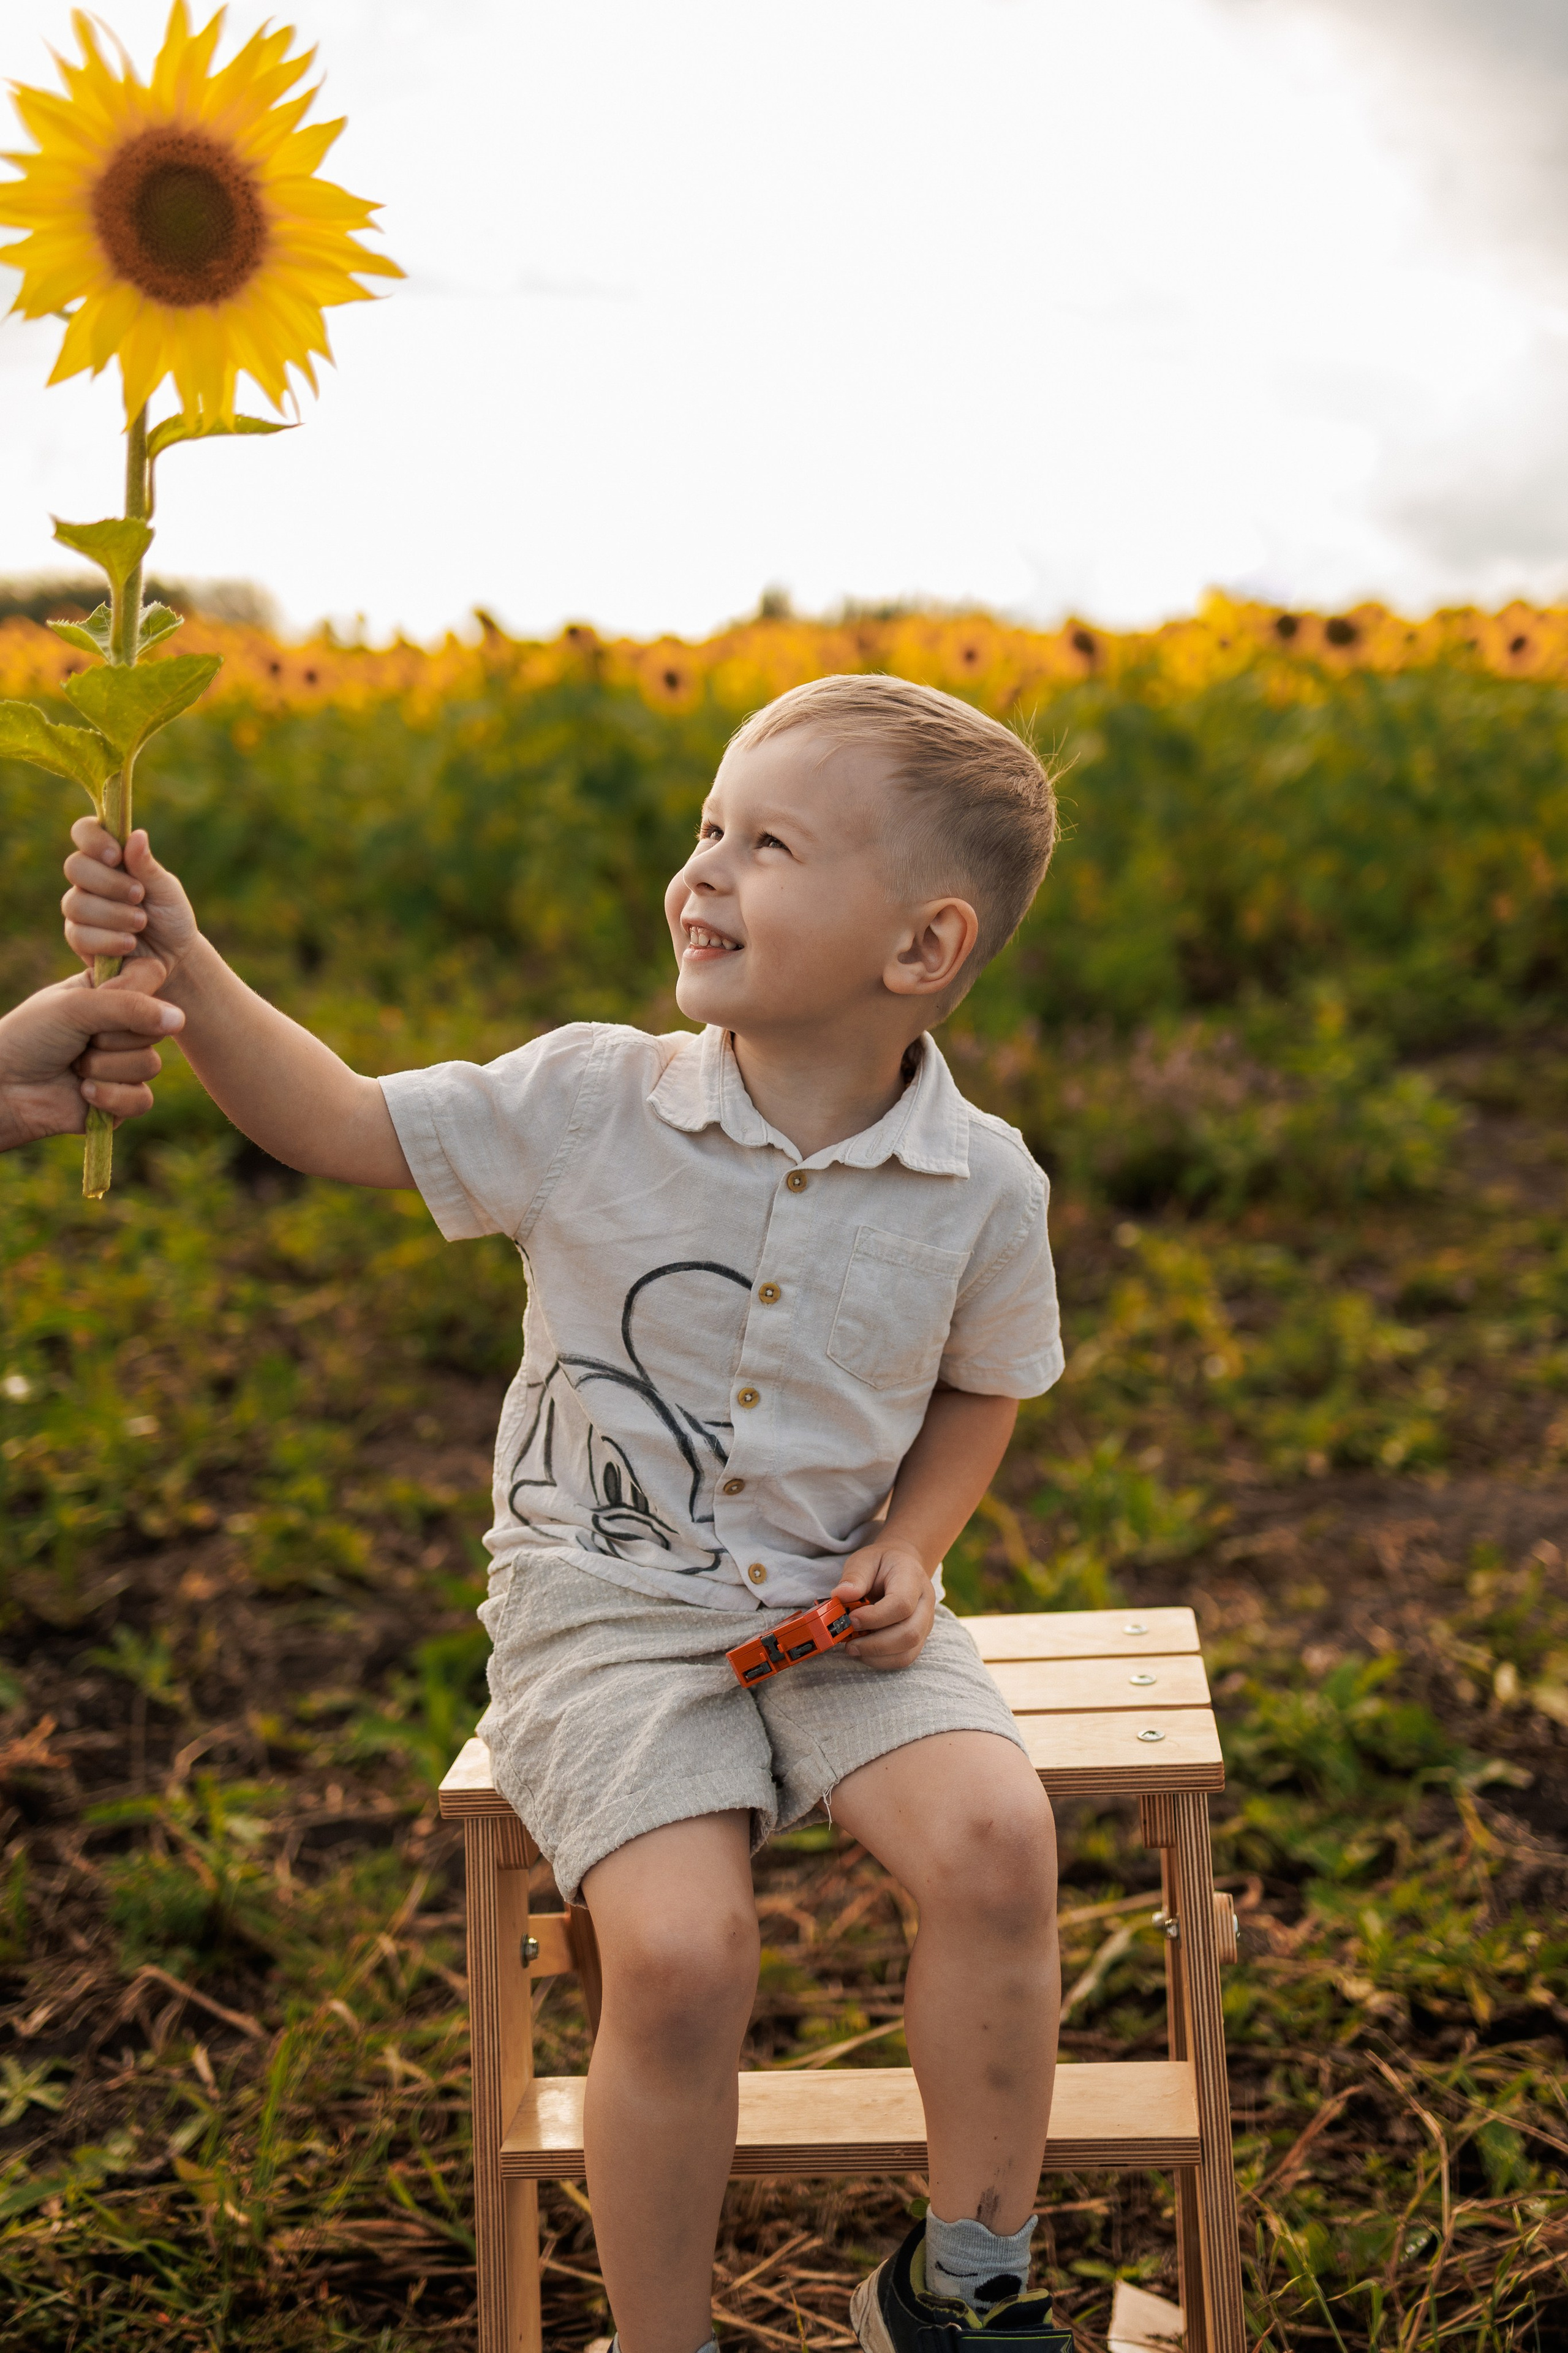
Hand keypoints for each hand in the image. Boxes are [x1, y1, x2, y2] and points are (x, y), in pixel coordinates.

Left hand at [0, 961, 184, 1149]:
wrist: (4, 1086)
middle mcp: (123, 1027)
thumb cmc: (31, 1036)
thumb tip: (182, 1020)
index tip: (101, 1000)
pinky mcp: (123, 1100)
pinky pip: (142, 1100)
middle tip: (78, 1041)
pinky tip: (83, 1093)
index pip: (153, 980)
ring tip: (75, 1068)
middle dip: (111, 1039)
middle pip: (155, 1029)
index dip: (134, 995)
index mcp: (112, 992)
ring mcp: (125, 1064)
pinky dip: (110, 1097)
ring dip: (104, 1069)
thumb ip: (129, 1007)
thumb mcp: (77, 1007)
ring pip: (149, 1065)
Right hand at [62, 821, 199, 978]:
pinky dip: (107, 939)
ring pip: (75, 903)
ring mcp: (81, 908)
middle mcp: (89, 879)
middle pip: (74, 866)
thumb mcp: (166, 889)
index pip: (84, 832)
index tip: (115, 855)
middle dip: (109, 882)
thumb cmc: (170, 915)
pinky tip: (130, 943)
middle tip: (139, 895)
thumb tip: (137, 835)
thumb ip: (147, 866)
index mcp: (109, 857)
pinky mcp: (79, 938)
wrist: (174, 956)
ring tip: (141, 922)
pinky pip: (78, 935)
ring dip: (112, 913)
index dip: (93, 839)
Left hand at [831, 1540, 935, 1669]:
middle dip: (875, 1644)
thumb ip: (854, 1577)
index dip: (875, 1617)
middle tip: (849, 1641)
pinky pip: (904, 1658)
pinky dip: (881, 1661)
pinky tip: (863, 1652)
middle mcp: (925, 1603)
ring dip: (877, 1656)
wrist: (901, 1567)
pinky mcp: (918, 1639)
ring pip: (908, 1652)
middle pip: (909, 1634)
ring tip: (853, 1648)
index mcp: (913, 1578)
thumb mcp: (864, 1560)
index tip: (851, 1619)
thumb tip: (840, 1596)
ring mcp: (925, 1624)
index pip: (901, 1604)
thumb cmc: (881, 1564)